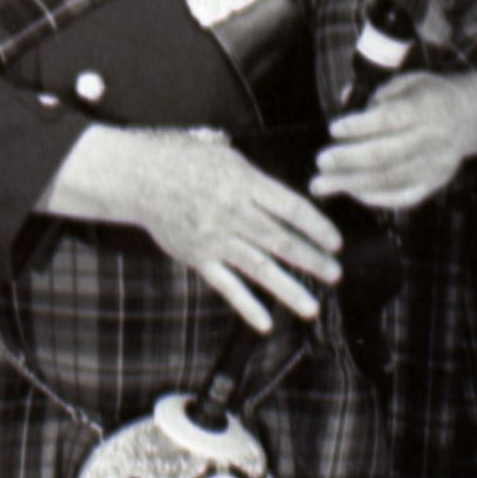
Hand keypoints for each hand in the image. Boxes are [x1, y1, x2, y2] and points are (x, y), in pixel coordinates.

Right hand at [39, 127, 343, 331]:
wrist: (139, 178)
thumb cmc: (185, 161)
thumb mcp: (225, 154)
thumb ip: (257, 178)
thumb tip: (289, 193)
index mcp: (244, 184)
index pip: (291, 209)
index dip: (317, 227)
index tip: (336, 242)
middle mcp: (232, 214)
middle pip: (281, 241)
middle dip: (312, 260)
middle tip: (335, 274)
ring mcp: (214, 239)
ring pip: (259, 268)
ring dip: (289, 289)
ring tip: (313, 306)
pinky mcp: (198, 258)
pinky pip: (226, 286)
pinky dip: (247, 306)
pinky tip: (266, 323)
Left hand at [310, 71, 476, 212]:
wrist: (471, 116)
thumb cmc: (429, 95)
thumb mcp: (408, 80)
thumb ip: (377, 91)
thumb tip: (344, 96)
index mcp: (427, 107)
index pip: (390, 119)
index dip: (360, 126)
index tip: (333, 129)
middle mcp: (433, 138)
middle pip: (386, 155)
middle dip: (348, 160)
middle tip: (320, 162)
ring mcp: (436, 165)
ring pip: (390, 179)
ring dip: (352, 184)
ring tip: (321, 186)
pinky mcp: (435, 183)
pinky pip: (402, 197)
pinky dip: (374, 197)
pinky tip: (350, 192)